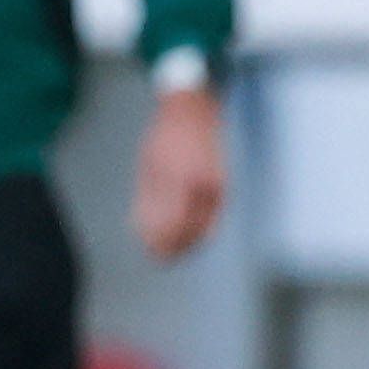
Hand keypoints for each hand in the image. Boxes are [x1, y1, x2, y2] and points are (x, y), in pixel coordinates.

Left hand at [130, 83, 225, 260]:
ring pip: (205, 226)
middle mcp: (200, 184)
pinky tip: (192, 235)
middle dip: (175, 247)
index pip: (170, 224)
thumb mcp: (149, 167)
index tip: (153, 255)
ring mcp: (216, 184)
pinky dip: (203, 228)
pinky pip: (215, 215)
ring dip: (190, 242)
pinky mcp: (224, 183)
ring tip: (175, 252)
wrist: (192, 109)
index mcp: (176, 180)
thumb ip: (149, 198)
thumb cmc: (164, 139)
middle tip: (161, 259)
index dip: (162, 243)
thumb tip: (145, 231)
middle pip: (188, 229)